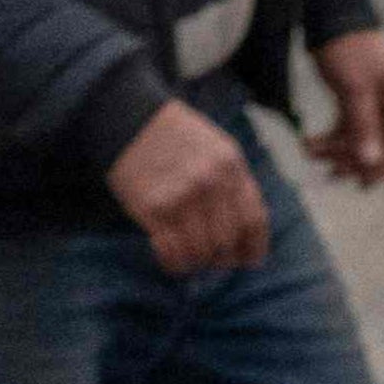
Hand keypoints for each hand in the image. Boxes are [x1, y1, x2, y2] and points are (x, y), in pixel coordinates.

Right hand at [105, 94, 273, 277]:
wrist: (130, 120)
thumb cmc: (178, 138)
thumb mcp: (219, 149)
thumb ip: (236, 185)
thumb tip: (249, 234)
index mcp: (230, 167)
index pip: (254, 221)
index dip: (253, 248)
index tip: (248, 261)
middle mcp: (209, 183)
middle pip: (226, 242)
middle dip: (222, 258)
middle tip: (212, 259)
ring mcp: (180, 197)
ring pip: (200, 253)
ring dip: (197, 263)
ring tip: (190, 257)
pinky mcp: (153, 209)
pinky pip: (172, 252)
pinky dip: (175, 264)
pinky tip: (172, 258)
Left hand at [308, 29, 383, 188]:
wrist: (331, 12)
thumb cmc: (347, 48)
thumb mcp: (354, 88)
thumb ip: (364, 125)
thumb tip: (370, 162)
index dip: (382, 167)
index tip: (361, 184)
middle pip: (380, 144)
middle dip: (354, 160)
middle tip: (330, 172)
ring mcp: (374, 98)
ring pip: (361, 136)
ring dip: (338, 149)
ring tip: (311, 153)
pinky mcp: (356, 95)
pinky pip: (348, 124)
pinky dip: (332, 135)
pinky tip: (311, 142)